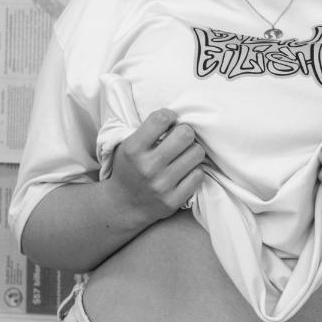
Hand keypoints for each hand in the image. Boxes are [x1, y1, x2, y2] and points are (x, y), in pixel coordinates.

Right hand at [105, 109, 204, 225]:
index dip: (169, 115)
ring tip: (183, 155)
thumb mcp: (127, 145)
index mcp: (133, 149)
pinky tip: (184, 171)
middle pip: (185, 134)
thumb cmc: (130, 168)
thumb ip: (148, 130)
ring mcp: (161, 185)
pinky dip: (194, 171)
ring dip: (192, 151)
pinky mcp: (173, 200)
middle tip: (181, 138)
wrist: (123, 205)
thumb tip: (178, 115)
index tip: (169, 120)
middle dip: (185, 133)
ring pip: (197, 153)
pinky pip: (198, 175)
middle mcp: (147, 167)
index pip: (161, 119)